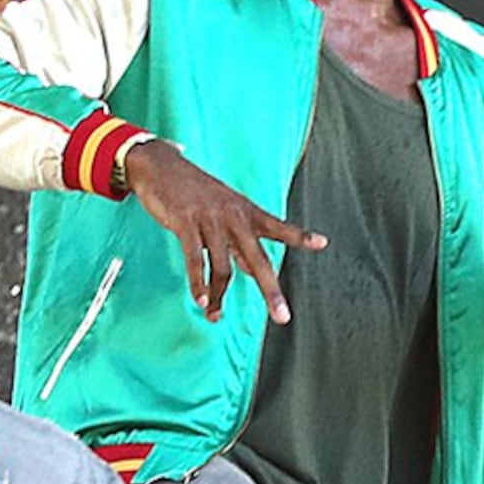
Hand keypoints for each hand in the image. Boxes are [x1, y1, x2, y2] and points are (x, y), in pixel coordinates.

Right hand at [122, 139, 321, 322]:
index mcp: (246, 212)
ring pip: (222, 267)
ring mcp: (210, 219)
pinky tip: (200, 301)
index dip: (300, 236)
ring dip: (219, 297)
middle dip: (271, 291)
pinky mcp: (185, 222)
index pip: (278, 226)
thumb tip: (255, 273)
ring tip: (214, 316)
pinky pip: (195, 259)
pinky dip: (198, 283)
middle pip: (258, 259)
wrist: (161, 166)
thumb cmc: (195, 194)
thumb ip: (240, 243)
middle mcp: (234, 216)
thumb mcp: (224, 213)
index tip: (322, 243)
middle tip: (282, 317)